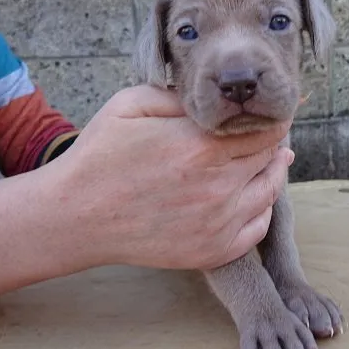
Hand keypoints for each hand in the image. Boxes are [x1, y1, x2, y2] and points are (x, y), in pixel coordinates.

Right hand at [46, 84, 294, 270]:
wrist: (76, 216)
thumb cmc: (100, 156)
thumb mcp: (131, 104)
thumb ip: (180, 96)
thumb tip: (218, 99)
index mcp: (200, 146)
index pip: (266, 129)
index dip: (272, 119)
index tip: (269, 113)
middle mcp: (217, 187)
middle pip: (270, 158)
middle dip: (272, 143)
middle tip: (269, 134)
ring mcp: (217, 223)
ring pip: (270, 192)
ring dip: (272, 174)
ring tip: (271, 161)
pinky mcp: (212, 251)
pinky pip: (257, 229)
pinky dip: (261, 210)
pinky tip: (252, 197)